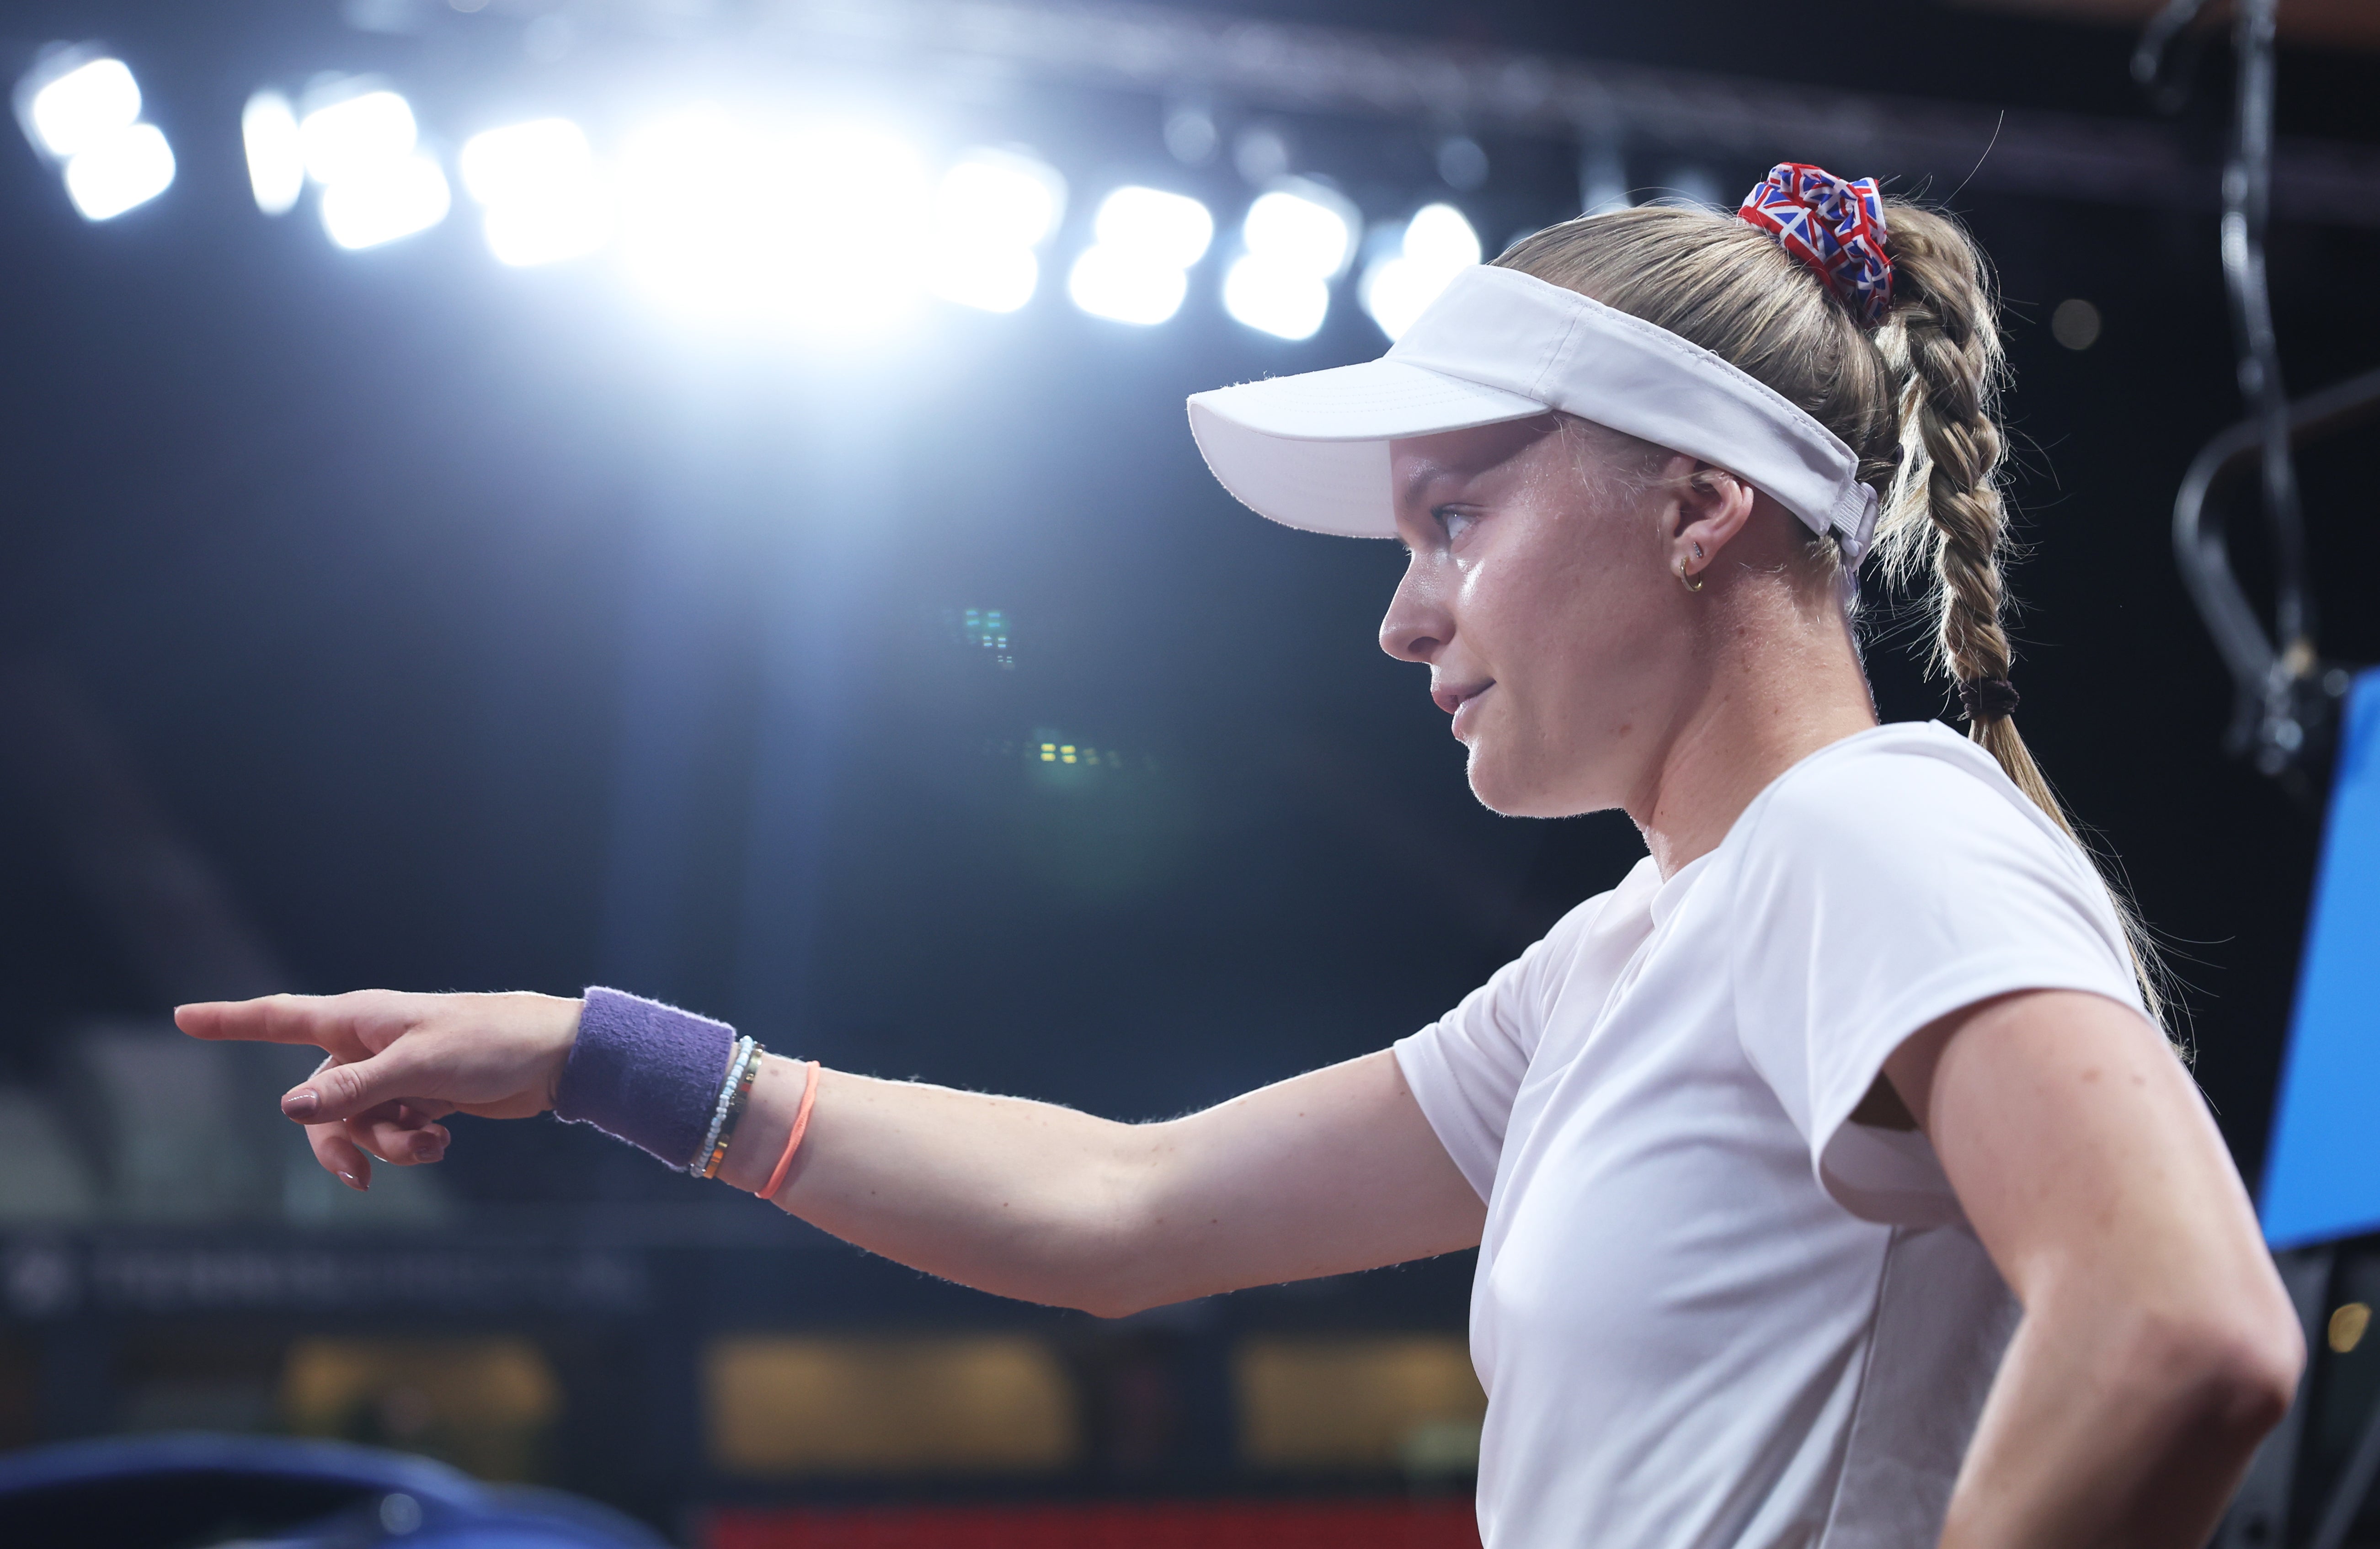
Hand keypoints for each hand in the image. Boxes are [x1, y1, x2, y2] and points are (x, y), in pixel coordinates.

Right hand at [174, 990, 581, 1190]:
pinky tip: (445, 1137)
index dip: (232, 1021)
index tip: (183, 1018)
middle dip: (339, 1142)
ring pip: (358, 1124)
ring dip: (389, 1144)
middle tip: (361, 1177)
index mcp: (360, 1019)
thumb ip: (355, 1089)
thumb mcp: (419, 1067)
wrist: (552, 1057)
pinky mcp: (420, 1097)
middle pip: (318, 1103)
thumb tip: (291, 1107)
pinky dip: (412, 1142)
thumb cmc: (490, 1043)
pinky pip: (391, 1131)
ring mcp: (393, 1073)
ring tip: (434, 1141)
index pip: (280, 1018)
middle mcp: (368, 1045)